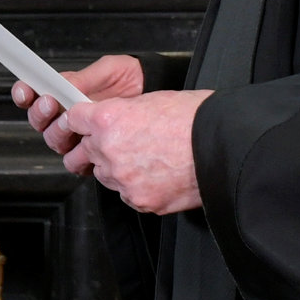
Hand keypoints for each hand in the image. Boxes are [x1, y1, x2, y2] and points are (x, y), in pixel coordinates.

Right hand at [15, 55, 144, 162]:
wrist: (154, 94)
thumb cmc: (130, 79)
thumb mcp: (108, 70)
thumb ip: (83, 78)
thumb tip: (64, 85)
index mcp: (61, 93)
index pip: (32, 94)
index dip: (24, 93)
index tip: (26, 91)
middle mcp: (64, 115)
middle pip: (38, 121)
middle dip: (40, 112)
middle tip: (51, 103)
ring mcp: (76, 134)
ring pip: (52, 140)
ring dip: (56, 131)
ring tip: (71, 122)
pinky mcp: (91, 152)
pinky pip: (75, 160)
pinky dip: (77, 154)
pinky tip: (86, 142)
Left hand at [50, 89, 210, 213]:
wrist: (225, 147)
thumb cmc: (196, 119)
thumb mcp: (152, 100)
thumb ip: (123, 112)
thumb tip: (112, 119)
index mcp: (108, 119)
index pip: (74, 120)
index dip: (83, 121)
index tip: (87, 123)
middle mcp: (108, 149)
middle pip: (85, 150)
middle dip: (99, 147)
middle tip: (125, 143)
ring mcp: (122, 178)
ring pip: (104, 174)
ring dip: (118, 168)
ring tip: (149, 159)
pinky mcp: (138, 200)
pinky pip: (127, 194)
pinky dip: (138, 186)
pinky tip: (159, 174)